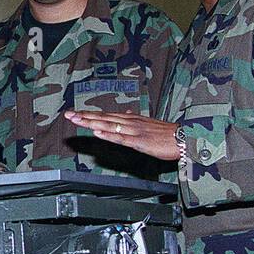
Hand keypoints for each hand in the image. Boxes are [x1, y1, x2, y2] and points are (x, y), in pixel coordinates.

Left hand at [64, 111, 180, 160]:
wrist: (185, 139)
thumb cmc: (168, 134)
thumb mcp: (149, 124)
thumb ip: (136, 119)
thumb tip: (127, 112)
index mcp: (132, 119)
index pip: (106, 115)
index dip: (90, 114)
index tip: (76, 113)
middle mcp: (130, 122)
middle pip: (104, 118)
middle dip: (85, 116)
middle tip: (68, 114)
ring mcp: (134, 131)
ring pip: (109, 125)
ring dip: (92, 123)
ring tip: (77, 120)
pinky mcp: (140, 141)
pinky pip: (121, 138)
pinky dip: (108, 134)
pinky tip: (98, 132)